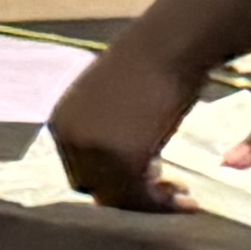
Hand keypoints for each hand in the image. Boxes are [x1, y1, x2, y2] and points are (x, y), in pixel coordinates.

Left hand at [49, 44, 200, 212]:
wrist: (170, 44)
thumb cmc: (154, 66)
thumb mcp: (117, 103)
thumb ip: (109, 135)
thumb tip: (122, 176)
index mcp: (61, 121)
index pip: (79, 168)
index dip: (114, 179)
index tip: (153, 177)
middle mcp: (67, 136)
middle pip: (93, 185)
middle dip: (130, 194)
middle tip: (171, 189)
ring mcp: (90, 148)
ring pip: (116, 197)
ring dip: (151, 203)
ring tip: (183, 196)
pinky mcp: (121, 157)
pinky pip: (138, 197)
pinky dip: (163, 205)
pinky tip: (188, 200)